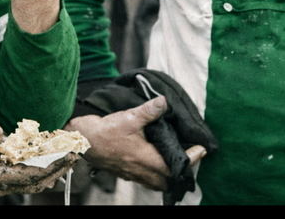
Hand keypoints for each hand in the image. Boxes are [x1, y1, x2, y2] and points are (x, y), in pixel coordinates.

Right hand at [0, 120, 80, 199]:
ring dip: (49, 169)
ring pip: (30, 182)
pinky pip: (20, 179)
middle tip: (75, 152)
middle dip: (57, 167)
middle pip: (35, 181)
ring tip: (65, 156)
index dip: (52, 163)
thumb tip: (3, 136)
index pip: (31, 172)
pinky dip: (36, 169)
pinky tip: (44, 160)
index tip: (69, 152)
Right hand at [65, 96, 206, 191]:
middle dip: (181, 171)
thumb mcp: (129, 117)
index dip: (191, 159)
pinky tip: (156, 164)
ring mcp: (133, 174)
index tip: (201, 150)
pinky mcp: (126, 173)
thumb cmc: (106, 131)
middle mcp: (142, 171)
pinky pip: (147, 180)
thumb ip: (149, 111)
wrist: (83, 141)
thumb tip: (164, 102)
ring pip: (158, 182)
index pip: (176, 165)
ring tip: (176, 162)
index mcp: (146, 159)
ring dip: (168, 176)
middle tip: (190, 156)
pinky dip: (156, 176)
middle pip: (169, 180)